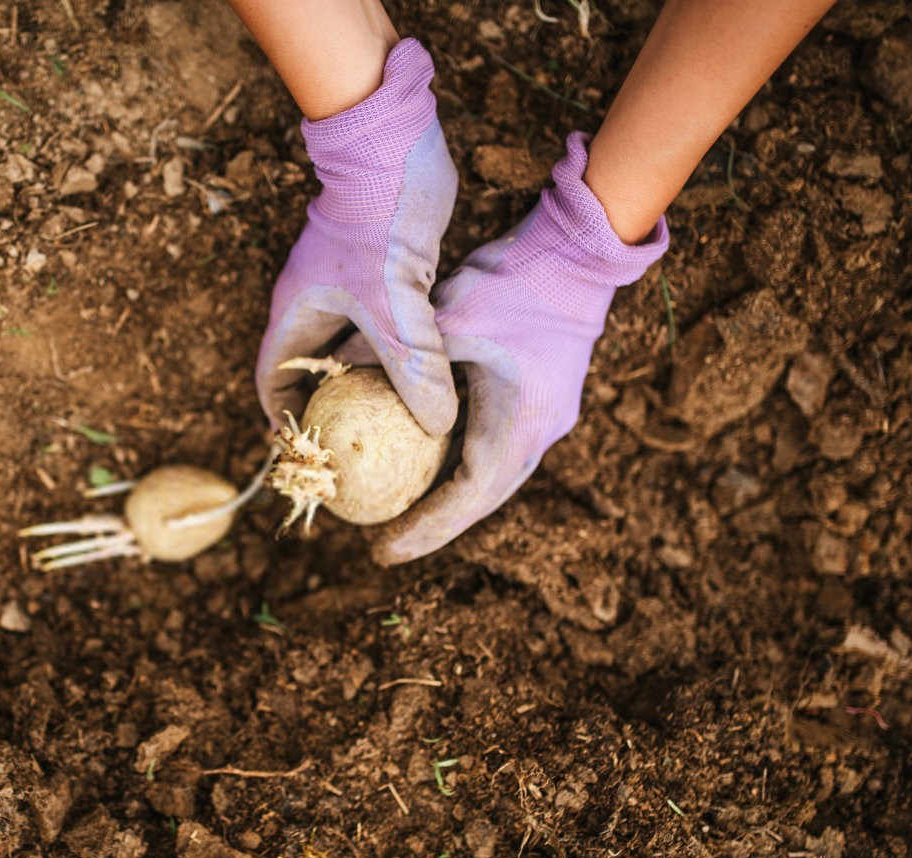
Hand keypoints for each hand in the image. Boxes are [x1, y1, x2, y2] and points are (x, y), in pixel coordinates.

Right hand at [255, 38, 458, 437]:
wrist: (396, 145)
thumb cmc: (379, 218)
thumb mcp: (397, 305)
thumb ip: (415, 367)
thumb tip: (437, 426)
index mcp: (296, 314)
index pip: (275, 383)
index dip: (287, 424)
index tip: (312, 459)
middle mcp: (317, 307)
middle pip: (314, 376)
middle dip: (332, 416)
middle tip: (359, 456)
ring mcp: (350, 291)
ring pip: (353, 356)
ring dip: (370, 391)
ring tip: (394, 434)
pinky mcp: (385, 279)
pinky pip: (387, 335)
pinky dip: (400, 364)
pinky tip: (428, 389)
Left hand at [368, 132, 669, 564]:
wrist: (578, 254)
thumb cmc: (515, 283)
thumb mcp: (449, 316)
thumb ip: (400, 354)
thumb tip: (334, 373)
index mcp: (518, 425)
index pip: (467, 499)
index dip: (424, 529)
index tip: (382, 549)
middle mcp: (537, 434)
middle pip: (480, 499)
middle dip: (433, 525)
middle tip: (384, 541)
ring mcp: (544, 420)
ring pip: (490, 476)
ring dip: (447, 497)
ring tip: (398, 510)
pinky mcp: (540, 402)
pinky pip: (494, 447)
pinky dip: (459, 462)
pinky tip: (420, 459)